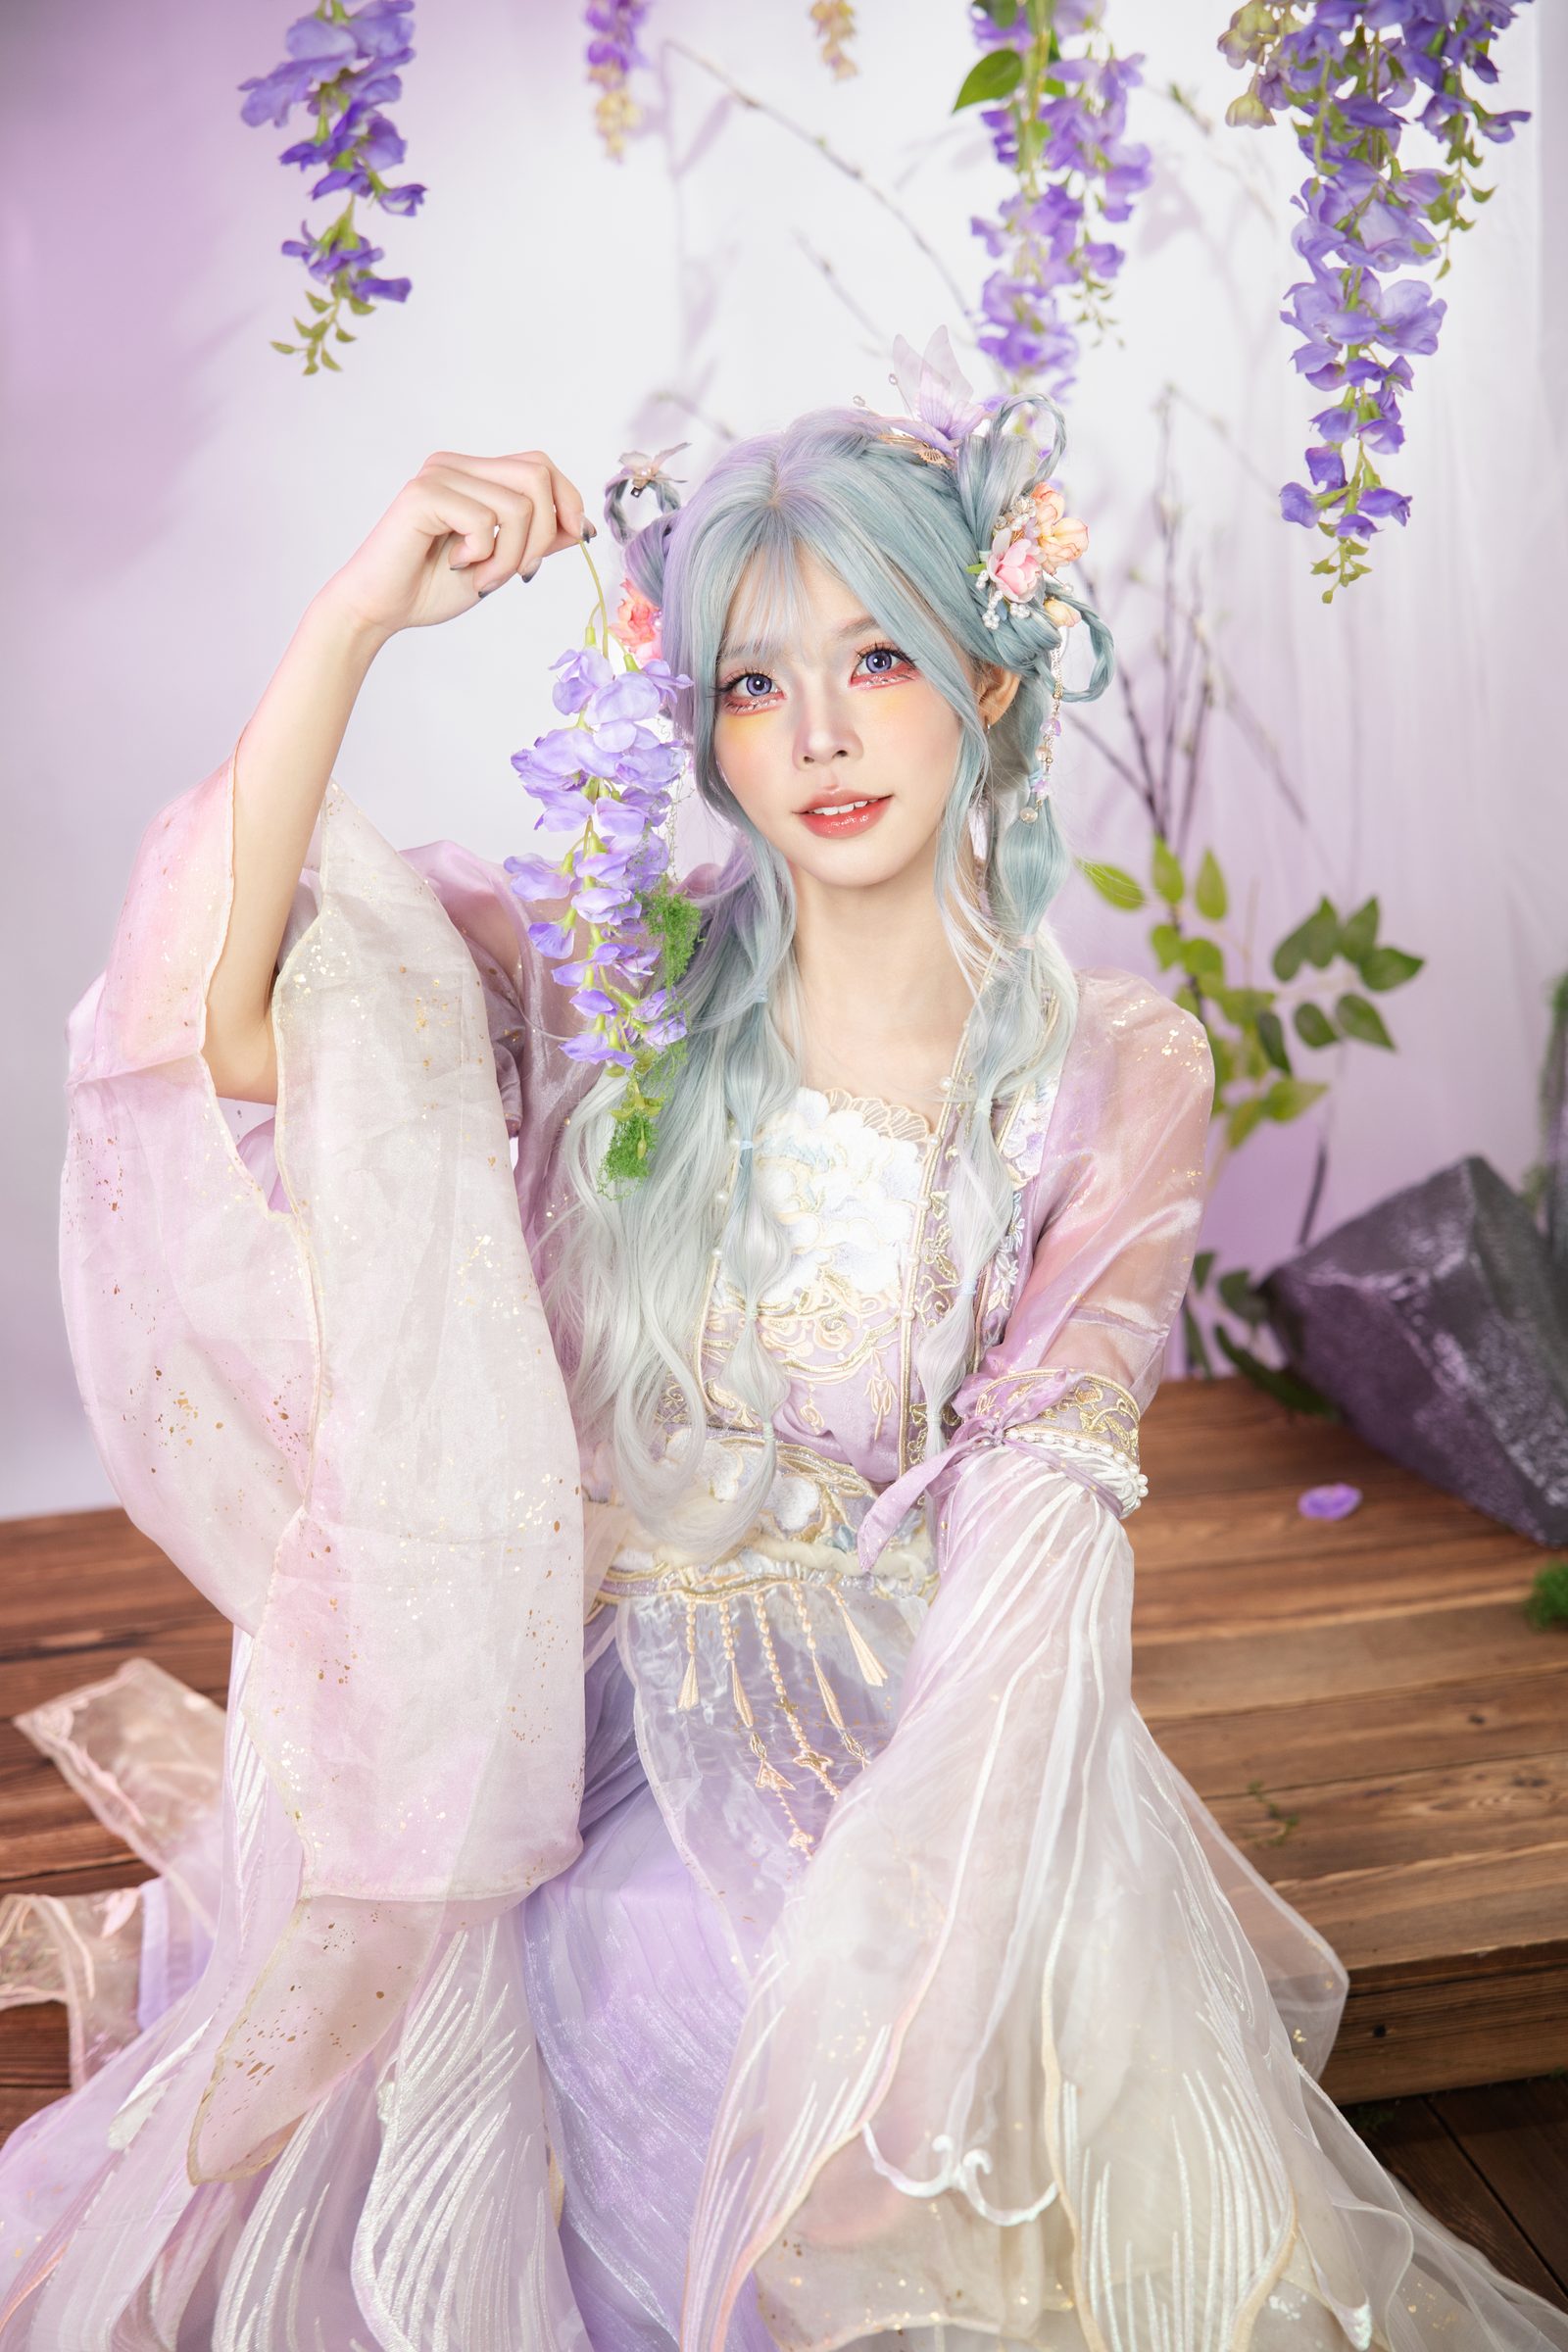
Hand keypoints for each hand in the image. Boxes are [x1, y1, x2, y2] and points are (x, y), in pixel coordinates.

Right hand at [319, 448, 593, 638]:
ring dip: (513, 556)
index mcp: (473, 474)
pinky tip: (457, 565)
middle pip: (537, 475)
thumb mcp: (501, 562)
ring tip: (484, 576)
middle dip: (546, 533)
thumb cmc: (431, 587)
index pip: (539, 464)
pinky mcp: (424, 494)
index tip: (574, 537)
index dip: (568, 499)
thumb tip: (581, 524)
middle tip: (521, 571)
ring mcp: (438, 475)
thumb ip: (538, 540)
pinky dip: (485, 556)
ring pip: (519, 505)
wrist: (380, 609)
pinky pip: (486, 522)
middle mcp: (455, 466)